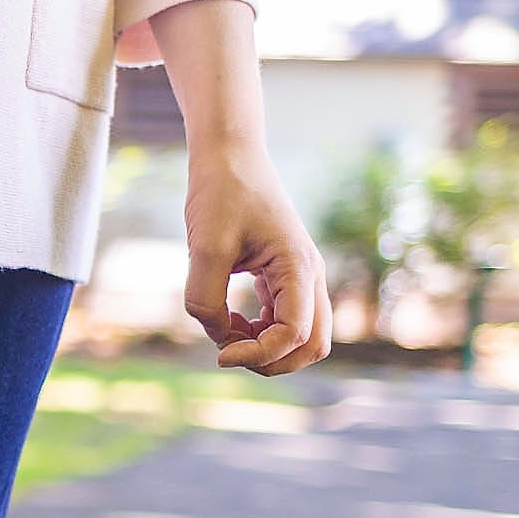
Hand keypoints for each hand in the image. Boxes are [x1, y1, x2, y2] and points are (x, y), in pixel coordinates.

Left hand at [182, 150, 331, 374]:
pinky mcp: (285, 275)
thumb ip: (206, 300)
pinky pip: (286, 320)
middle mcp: (310, 275)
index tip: (219, 355)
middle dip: (273, 362)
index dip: (259, 355)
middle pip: (313, 345)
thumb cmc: (221, 192)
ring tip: (227, 335)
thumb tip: (219, 338)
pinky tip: (231, 322)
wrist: (229, 154)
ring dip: (268, 349)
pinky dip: (262, 333)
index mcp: (299, 267)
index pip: (294, 334)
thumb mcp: (205, 248)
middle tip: (228, 354)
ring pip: (303, 337)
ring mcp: (301, 276)